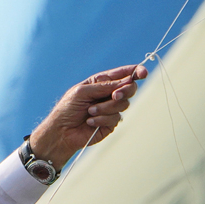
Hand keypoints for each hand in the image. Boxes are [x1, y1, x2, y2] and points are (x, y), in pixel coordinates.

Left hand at [29, 64, 146, 168]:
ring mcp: (111, 109)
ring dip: (106, 108)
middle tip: (114, 96)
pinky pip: (116, 118)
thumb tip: (125, 82)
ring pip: (123, 104)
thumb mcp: (82, 92)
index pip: (123, 74)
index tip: (143, 73)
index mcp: (101, 82)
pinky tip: (90, 121)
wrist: (61, 131)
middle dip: (124, 91)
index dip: (136, 72)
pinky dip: (102, 119)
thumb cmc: (67, 108)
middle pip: (130, 88)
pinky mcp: (111, 123)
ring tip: (90, 111)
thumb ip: (104, 86)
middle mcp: (108, 94)